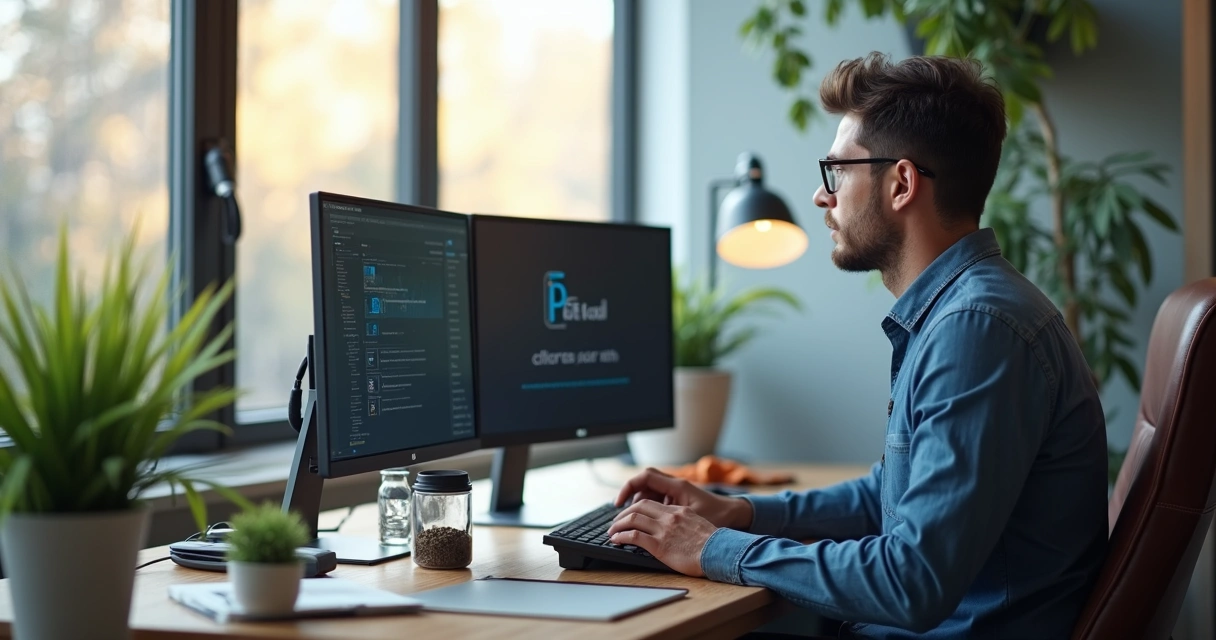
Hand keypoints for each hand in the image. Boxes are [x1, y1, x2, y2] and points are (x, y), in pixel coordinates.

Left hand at [606, 500, 717, 575]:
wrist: (719, 553)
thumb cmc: (713, 545)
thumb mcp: (699, 525)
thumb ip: (684, 523)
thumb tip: (675, 529)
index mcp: (679, 511)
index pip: (651, 504)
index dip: (636, 508)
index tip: (630, 514)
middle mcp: (669, 517)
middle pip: (639, 507)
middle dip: (623, 514)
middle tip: (616, 522)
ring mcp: (663, 529)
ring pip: (632, 519)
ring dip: (618, 524)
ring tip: (612, 531)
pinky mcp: (659, 545)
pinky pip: (633, 536)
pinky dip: (621, 536)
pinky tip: (616, 539)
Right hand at [614, 467, 752, 529]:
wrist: (736, 514)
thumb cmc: (719, 517)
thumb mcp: (694, 519)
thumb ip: (672, 520)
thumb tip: (648, 528)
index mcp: (678, 486)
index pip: (645, 478)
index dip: (628, 488)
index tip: (619, 504)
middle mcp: (676, 485)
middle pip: (644, 484)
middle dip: (630, 497)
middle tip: (621, 514)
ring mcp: (677, 491)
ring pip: (650, 492)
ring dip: (640, 504)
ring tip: (633, 522)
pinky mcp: (679, 499)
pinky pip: (658, 499)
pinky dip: (650, 508)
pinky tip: (648, 523)